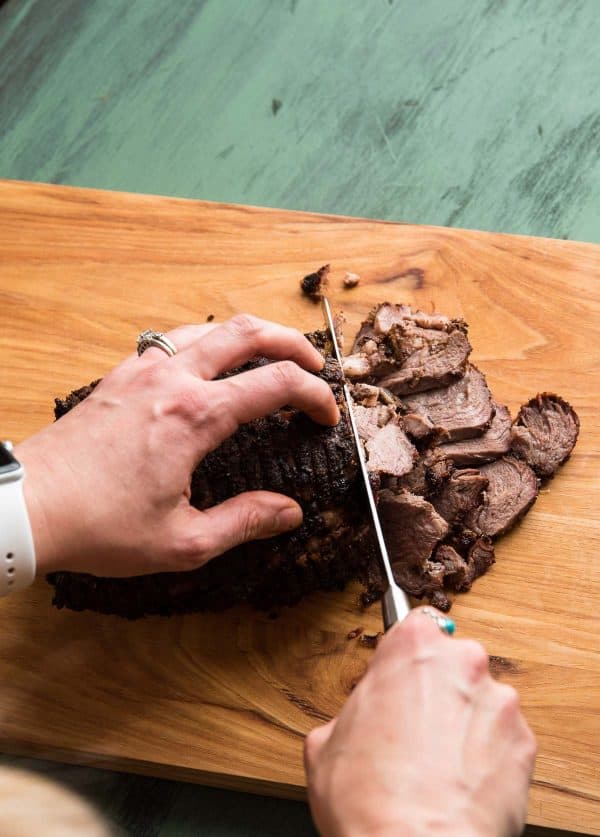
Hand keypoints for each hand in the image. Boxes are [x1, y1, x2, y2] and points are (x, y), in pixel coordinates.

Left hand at [16, 315, 338, 575]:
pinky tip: (207, 363)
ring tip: (268, 356)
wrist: (28, 506)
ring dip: (248, 335)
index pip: (275, 385)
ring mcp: (142, 371)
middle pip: (247, 333)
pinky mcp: (118, 376)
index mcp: (195, 417)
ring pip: (208, 327)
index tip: (326, 417)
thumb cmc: (100, 527)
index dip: (313, 396)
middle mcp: (172, 381)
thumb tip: (289, 513)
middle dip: (291, 342)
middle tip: (314, 365)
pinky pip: (171, 339)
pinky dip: (205, 340)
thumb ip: (244, 522)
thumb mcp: (183, 541)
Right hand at [305, 608, 535, 836]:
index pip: (414, 625)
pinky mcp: (524, 743)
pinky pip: (503, 739)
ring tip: (437, 767)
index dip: (403, 658)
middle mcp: (462, 661)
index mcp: (412, 646)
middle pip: (450, 662)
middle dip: (435, 690)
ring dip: (463, 723)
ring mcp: (499, 701)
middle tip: (410, 731)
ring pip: (479, 701)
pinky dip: (487, 756)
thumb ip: (351, 712)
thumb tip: (357, 725)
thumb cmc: (367, 797)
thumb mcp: (325, 742)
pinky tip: (461, 784)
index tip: (399, 677)